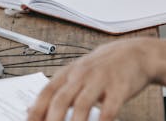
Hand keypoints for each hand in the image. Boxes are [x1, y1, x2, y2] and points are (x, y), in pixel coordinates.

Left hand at [26, 38, 156, 120]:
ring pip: (82, 105)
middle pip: (61, 100)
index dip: (35, 112)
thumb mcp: (76, 75)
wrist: (135, 53)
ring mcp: (100, 80)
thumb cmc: (102, 68)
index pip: (46, 93)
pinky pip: (109, 109)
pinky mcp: (119, 88)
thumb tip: (29, 110)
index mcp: (68, 74)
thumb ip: (56, 92)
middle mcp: (81, 75)